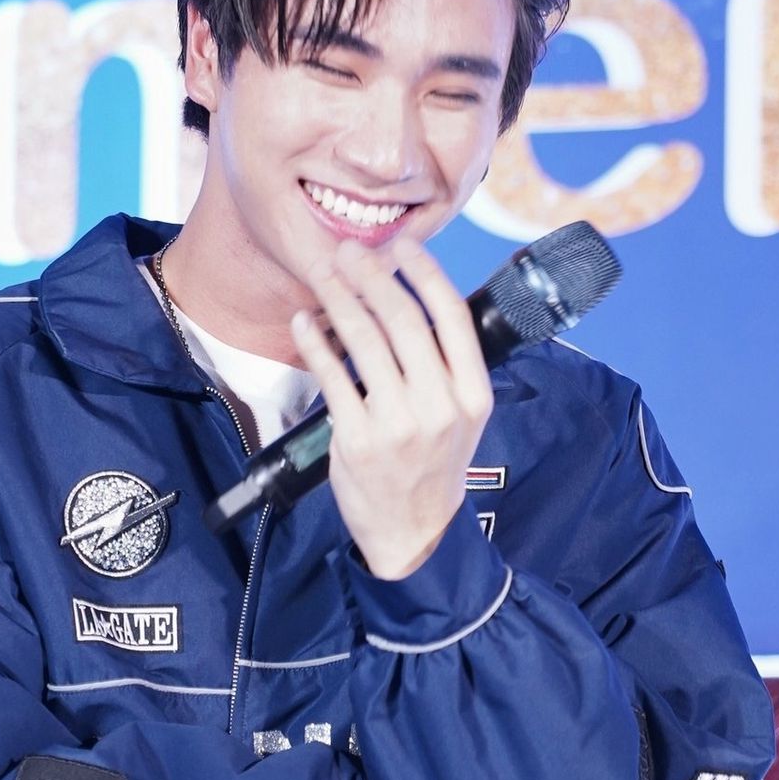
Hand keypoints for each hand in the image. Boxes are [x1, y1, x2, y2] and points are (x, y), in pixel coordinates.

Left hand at [289, 233, 493, 579]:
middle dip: (372, 276)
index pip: (452, 317)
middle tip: (350, 251)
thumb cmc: (434, 467)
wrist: (415, 533)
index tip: (403, 246)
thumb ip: (447, 367)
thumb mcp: (462, 418)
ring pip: (364, 342)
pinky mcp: (358, 439)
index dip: (426, 273)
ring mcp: (398, 424)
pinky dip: (315, 343)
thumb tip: (411, 301)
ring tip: (325, 274)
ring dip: (340, 298)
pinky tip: (304, 321)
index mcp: (473, 395)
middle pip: (403, 321)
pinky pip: (332, 377)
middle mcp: (439, 406)